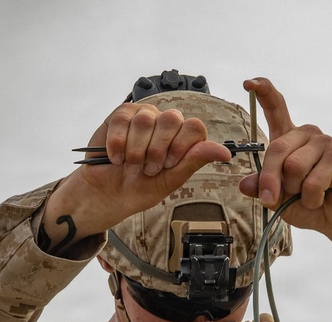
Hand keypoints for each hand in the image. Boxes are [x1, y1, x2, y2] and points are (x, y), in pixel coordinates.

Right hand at [42, 102, 232, 245]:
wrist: (106, 196)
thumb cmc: (138, 189)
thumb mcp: (170, 181)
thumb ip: (194, 161)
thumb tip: (225, 152)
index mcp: (180, 138)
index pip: (194, 127)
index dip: (180, 147)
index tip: (168, 165)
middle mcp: (164, 123)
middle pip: (172, 120)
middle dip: (157, 150)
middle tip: (147, 167)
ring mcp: (142, 116)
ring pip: (146, 120)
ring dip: (136, 150)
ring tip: (130, 164)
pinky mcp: (120, 115)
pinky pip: (123, 121)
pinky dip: (118, 145)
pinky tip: (116, 157)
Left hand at [238, 77, 331, 239]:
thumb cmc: (304, 203)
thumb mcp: (276, 198)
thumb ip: (261, 188)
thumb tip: (244, 185)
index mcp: (288, 138)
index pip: (276, 108)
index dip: (263, 93)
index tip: (248, 82)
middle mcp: (306, 134)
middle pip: (277, 150)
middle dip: (270, 181)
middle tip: (271, 199)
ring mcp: (324, 142)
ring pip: (294, 167)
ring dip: (295, 191)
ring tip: (306, 195)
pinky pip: (313, 183)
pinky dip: (311, 199)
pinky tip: (319, 200)